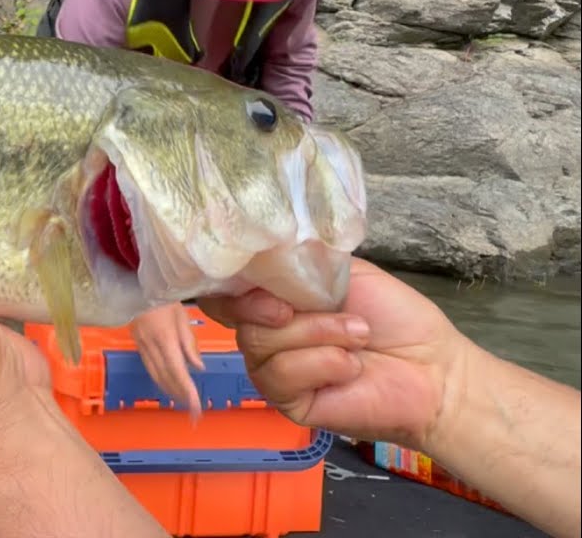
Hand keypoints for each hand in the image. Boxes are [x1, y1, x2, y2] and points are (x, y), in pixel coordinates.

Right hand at [130, 303, 204, 414]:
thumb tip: (198, 367)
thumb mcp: (181, 316)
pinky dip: (160, 379)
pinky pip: (149, 367)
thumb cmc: (162, 294)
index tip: (196, 407)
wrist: (134, 283)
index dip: (187, 391)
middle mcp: (151, 346)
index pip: (178, 372)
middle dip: (180, 395)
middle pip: (166, 378)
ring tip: (182, 401)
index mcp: (165, 339)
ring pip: (155, 375)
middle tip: (193, 409)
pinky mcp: (137, 343)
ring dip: (169, 390)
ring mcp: (141, 345)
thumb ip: (189, 343)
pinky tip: (166, 383)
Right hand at [198, 257, 465, 449]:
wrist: (432, 367)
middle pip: (240, 316)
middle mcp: (267, 333)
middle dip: (290, 309)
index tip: (263, 278)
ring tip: (357, 337)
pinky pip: (280, 375)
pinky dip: (321, 364)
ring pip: (260, 343)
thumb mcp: (344, 273)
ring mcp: (273, 369)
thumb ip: (297, 265)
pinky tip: (349, 367)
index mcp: (275, 301)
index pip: (227, 291)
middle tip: (332, 309)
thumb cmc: (395, 318)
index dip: (233, 283)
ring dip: (316, 334)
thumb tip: (256, 258)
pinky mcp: (286, 402)